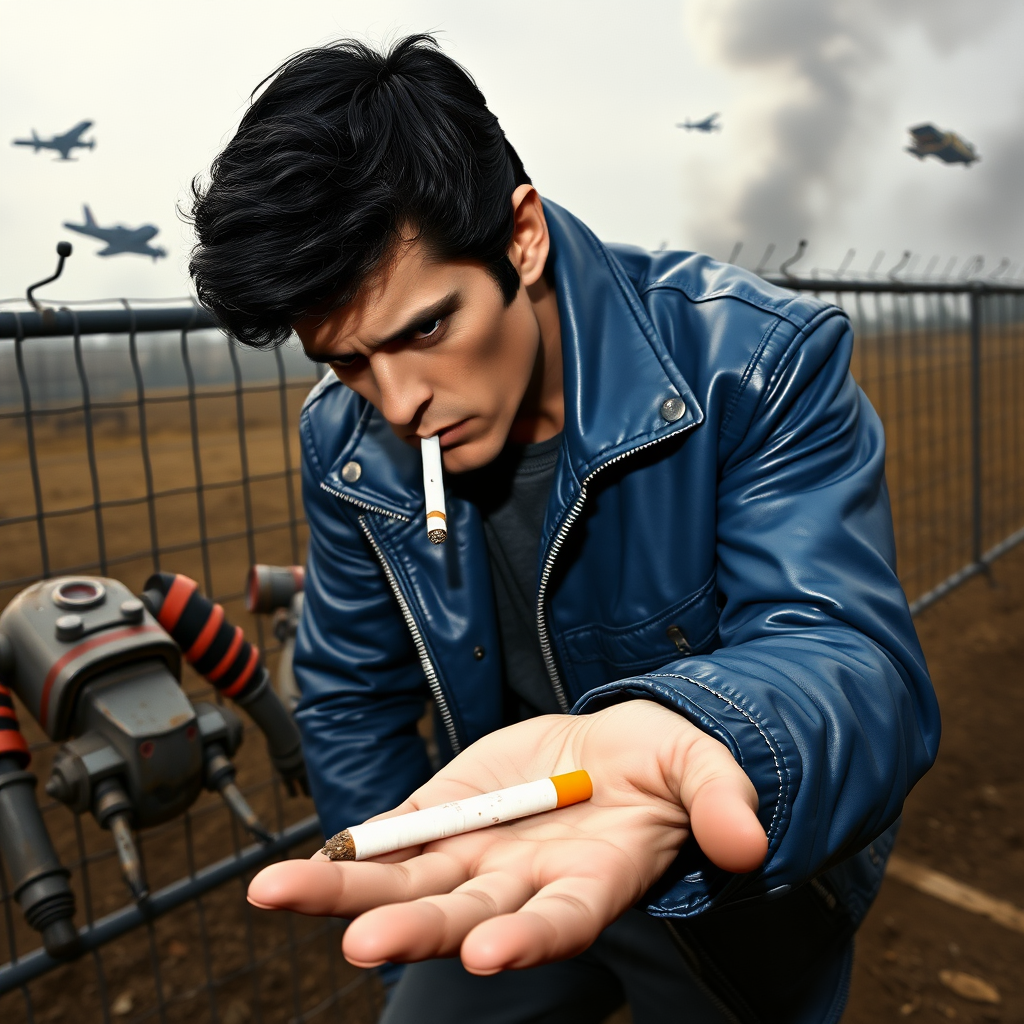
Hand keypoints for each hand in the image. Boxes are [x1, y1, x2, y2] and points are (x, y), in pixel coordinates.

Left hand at [248, 699, 766, 973]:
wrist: (613, 749)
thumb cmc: (660, 770)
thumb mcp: (701, 768)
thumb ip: (719, 800)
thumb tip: (745, 840)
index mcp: (589, 879)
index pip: (560, 919)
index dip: (530, 937)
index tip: (494, 952)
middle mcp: (521, 881)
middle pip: (462, 916)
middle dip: (414, 929)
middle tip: (360, 941)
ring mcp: (476, 849)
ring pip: (407, 881)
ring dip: (348, 890)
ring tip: (280, 894)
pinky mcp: (445, 813)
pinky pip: (393, 837)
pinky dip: (353, 849)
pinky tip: (303, 860)